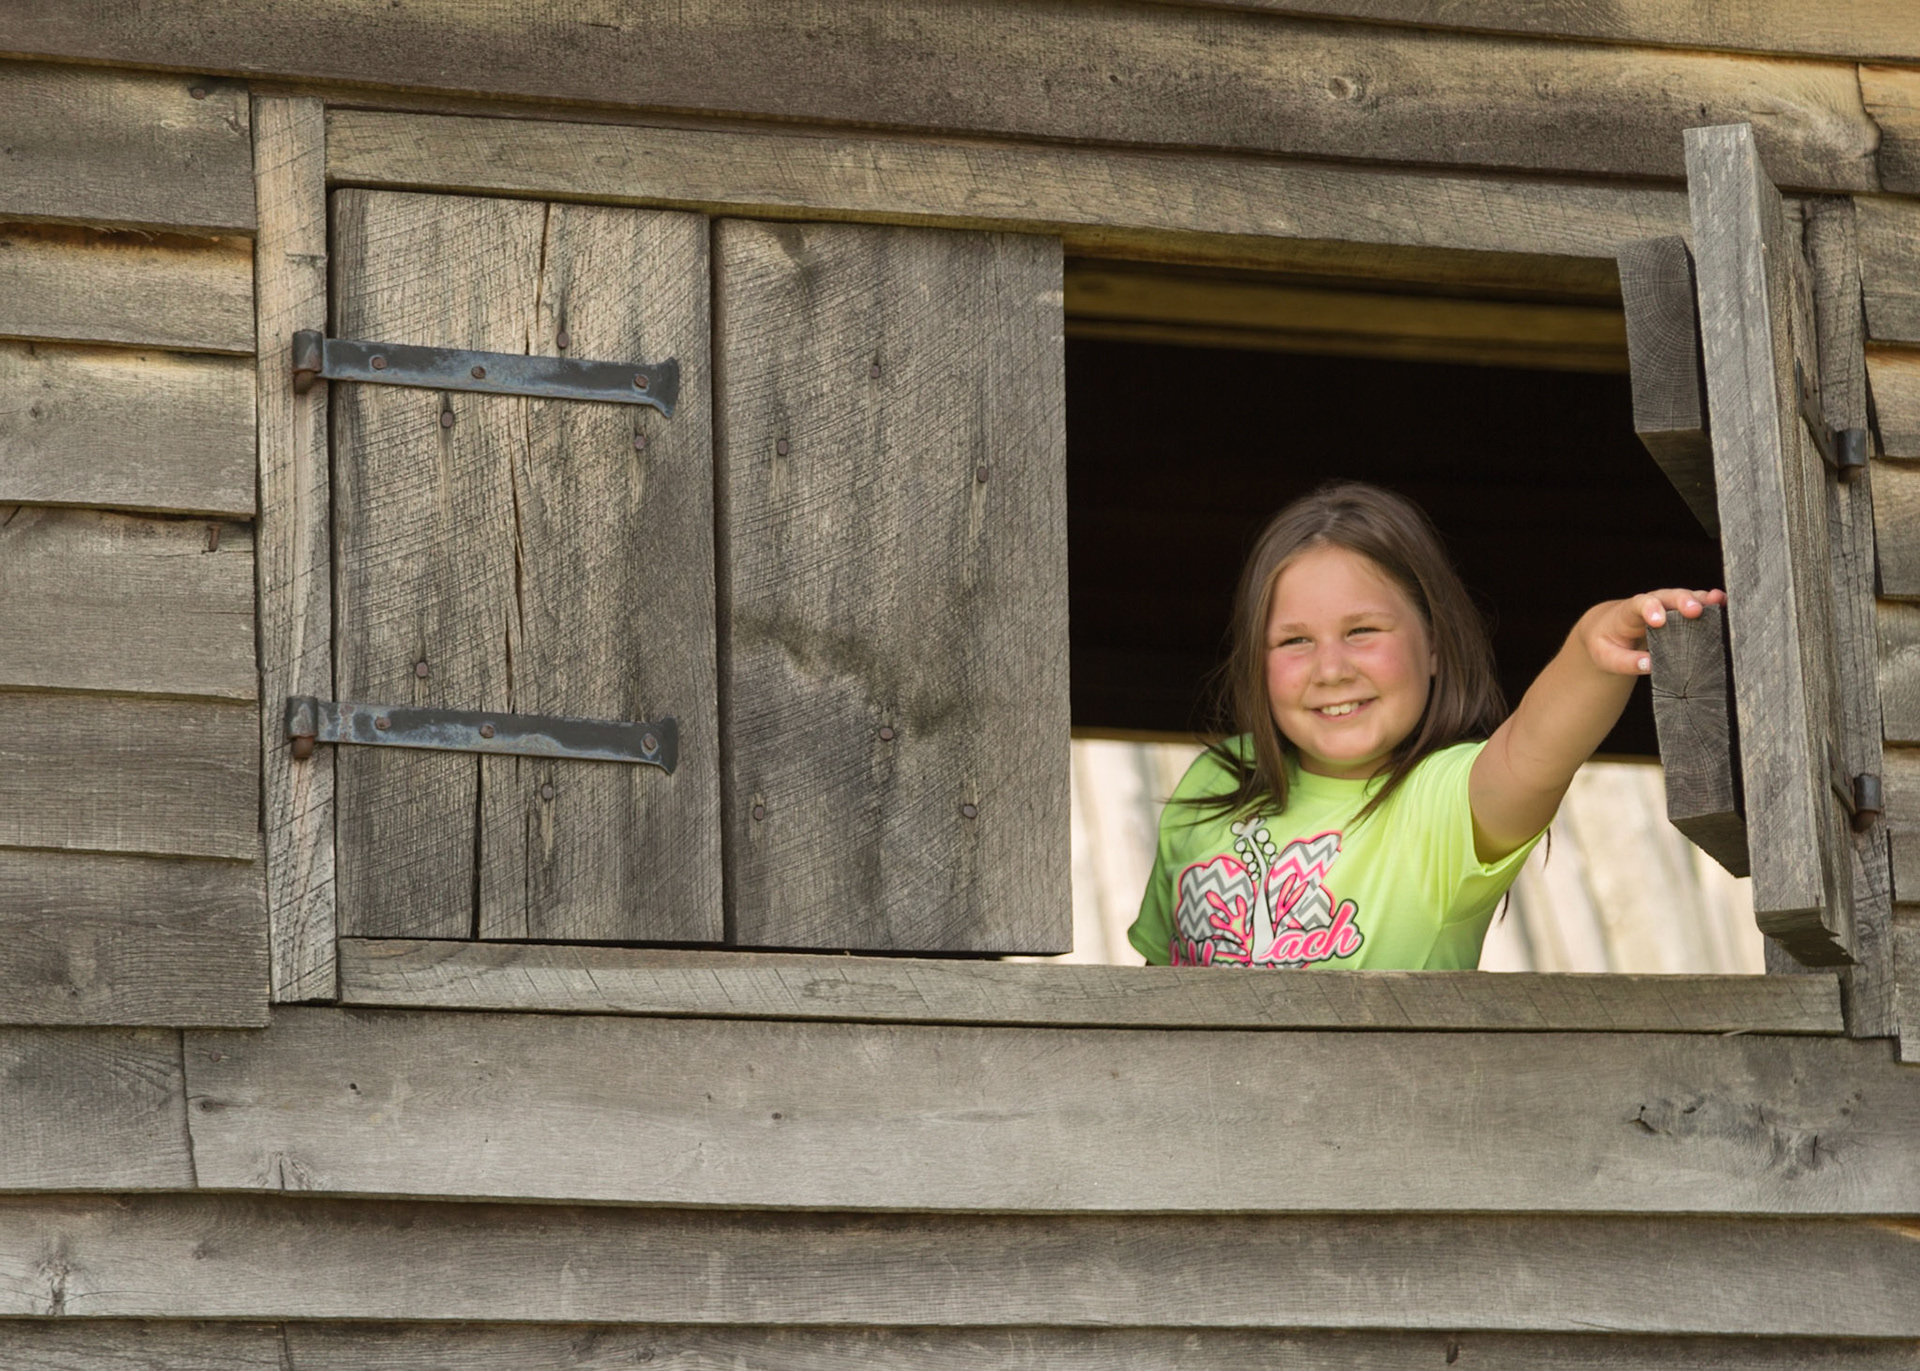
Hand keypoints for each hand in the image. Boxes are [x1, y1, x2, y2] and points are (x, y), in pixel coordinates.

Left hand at [1578, 588, 1726, 675]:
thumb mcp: (1606, 656)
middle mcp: (1649, 602)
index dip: (1650, 609)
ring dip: (1700, 598)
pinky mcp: (1677, 609)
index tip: (1658, 621)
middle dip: (1681, 601)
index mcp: (1627, 612)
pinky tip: (1722, 603)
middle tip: (1694, 610)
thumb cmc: (1606, 643)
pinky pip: (1694, 602)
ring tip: (1717, 600)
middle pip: (1666, 596)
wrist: (1607, 628)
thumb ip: (1626, 662)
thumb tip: (1650, 666)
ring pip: (1683, 596)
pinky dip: (1708, 602)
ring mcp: (1665, 604)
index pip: (1638, 605)